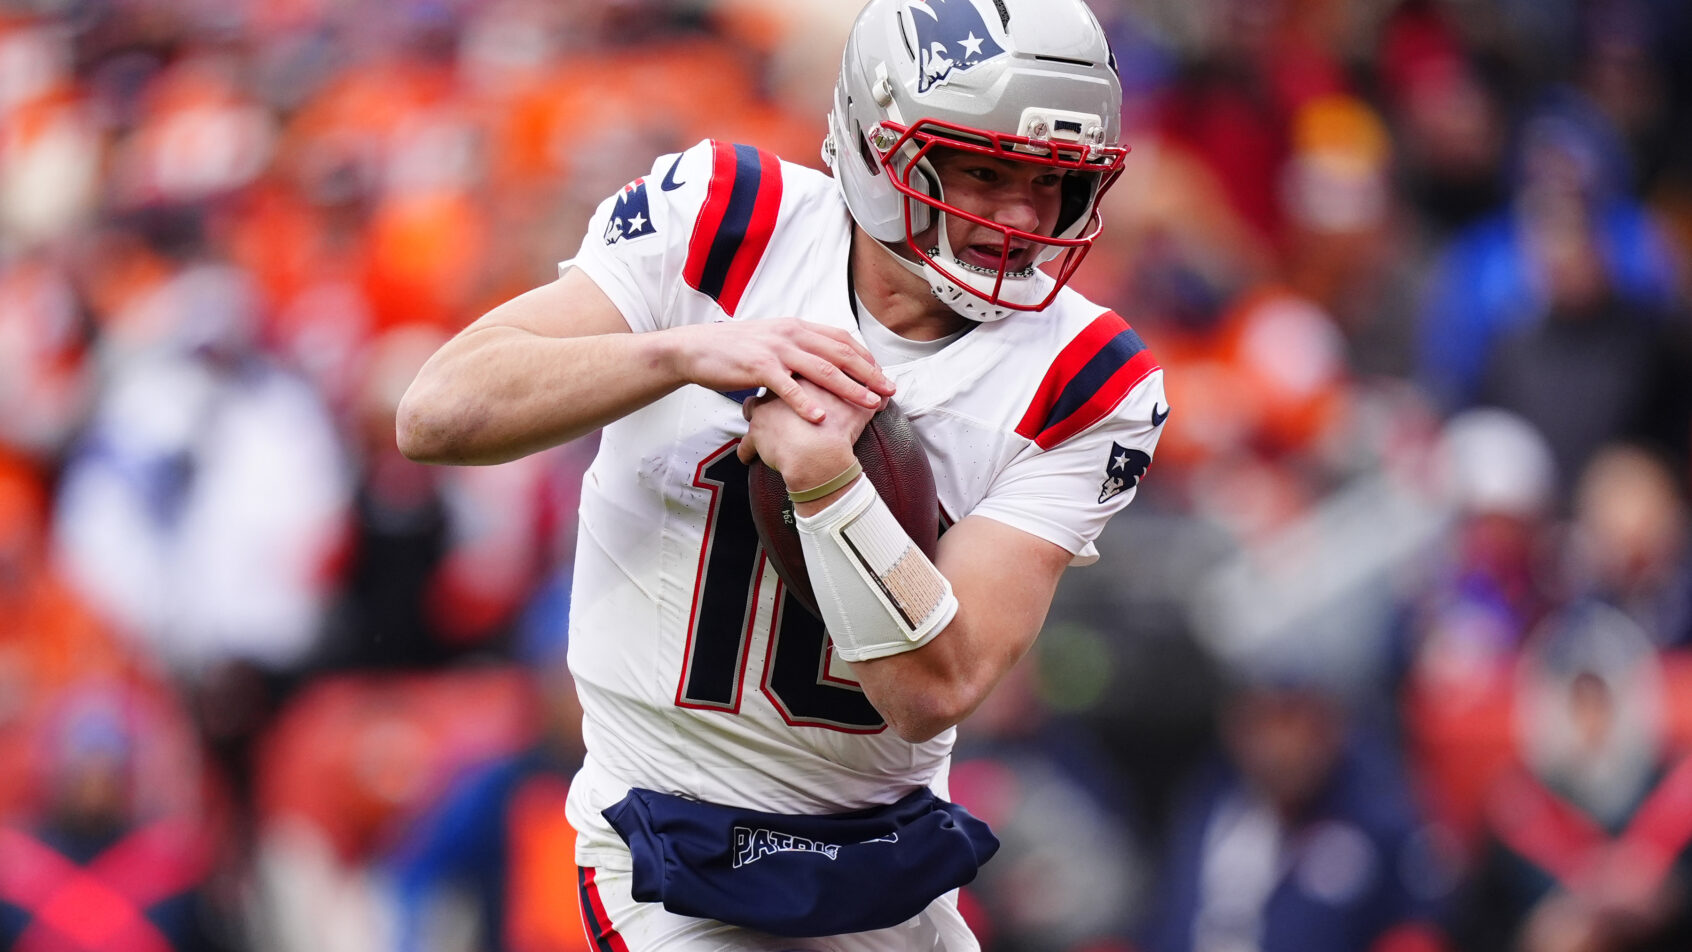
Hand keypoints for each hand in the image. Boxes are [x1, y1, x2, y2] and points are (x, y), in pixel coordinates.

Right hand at [667, 318, 893, 422]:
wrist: (696, 348)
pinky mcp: (758, 368)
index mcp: (796, 326)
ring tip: (869, 403)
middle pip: (840, 353)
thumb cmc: (735, 349)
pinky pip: (787, 387)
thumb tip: (822, 359)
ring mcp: (775, 350)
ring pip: (821, 369)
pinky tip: (821, 417)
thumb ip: (797, 346)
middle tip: (890, 391)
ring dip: (849, 388)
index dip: (865, 357)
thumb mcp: (772, 339)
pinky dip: (806, 402)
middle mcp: (790, 334)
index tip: (882, 374)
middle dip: (869, 373)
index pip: (840, 339)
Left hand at [736, 377, 875, 490]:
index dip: (798, 371)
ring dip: (752, 413)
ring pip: (751, 407)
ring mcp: (765, 409)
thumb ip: (872, 400)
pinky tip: (747, 457)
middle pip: (770, 380)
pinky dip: (748, 451)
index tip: (797, 375)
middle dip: (770, 385)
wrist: (816, 453)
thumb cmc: (838, 430)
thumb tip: (886, 397)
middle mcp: (781, 387)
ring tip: (755, 420)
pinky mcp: (756, 433)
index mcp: (804, 376)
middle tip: (772, 392)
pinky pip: (748, 444)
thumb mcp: (860, 412)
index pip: (797, 366)